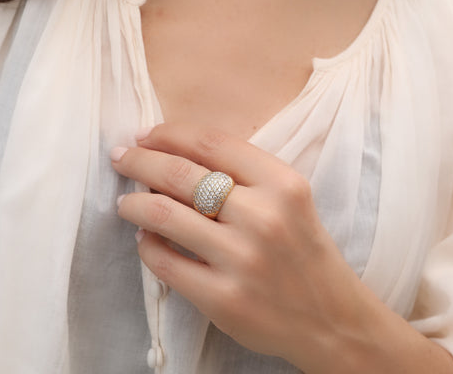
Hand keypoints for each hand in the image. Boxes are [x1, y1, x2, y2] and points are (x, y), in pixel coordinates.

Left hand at [110, 123, 452, 373]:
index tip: (145, 135)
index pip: (210, 142)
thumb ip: (245, 175)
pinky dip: (146, 244)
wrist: (332, 320)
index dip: (168, 133)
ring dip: (133, 202)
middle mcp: (263, 217)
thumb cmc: (303, 252)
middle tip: (121, 158)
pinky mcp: (223, 298)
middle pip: (179, 173)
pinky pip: (164, 261)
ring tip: (125, 201)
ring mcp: (241, 259)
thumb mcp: (291, 200)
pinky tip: (146, 239)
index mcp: (283, 184)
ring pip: (162, 214)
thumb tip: (174, 153)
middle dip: (139, 160)